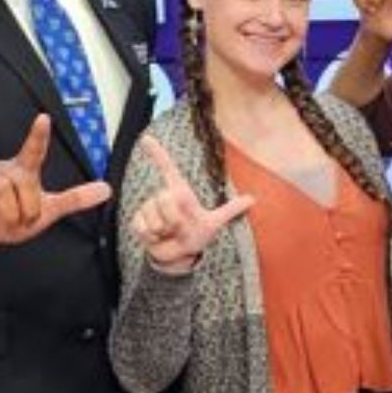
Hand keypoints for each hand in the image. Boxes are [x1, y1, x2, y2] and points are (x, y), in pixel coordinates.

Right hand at [0, 114, 110, 248]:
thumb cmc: (15, 215)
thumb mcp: (49, 210)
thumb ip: (76, 199)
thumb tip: (107, 189)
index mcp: (26, 171)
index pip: (35, 150)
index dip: (38, 135)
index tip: (44, 118)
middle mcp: (7, 170)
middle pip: (25, 182)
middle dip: (29, 209)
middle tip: (24, 219)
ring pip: (4, 189)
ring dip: (10, 213)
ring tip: (7, 219)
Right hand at [130, 135, 253, 274]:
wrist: (178, 254)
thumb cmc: (196, 235)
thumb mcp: (214, 223)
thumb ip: (231, 210)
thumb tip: (253, 199)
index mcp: (179, 191)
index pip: (167, 168)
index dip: (157, 153)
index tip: (145, 137)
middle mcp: (163, 196)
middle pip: (166, 199)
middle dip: (176, 219)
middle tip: (181, 228)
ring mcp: (149, 208)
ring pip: (156, 217)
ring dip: (165, 231)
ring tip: (170, 233)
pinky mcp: (138, 222)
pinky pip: (144, 227)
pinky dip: (154, 238)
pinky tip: (158, 238)